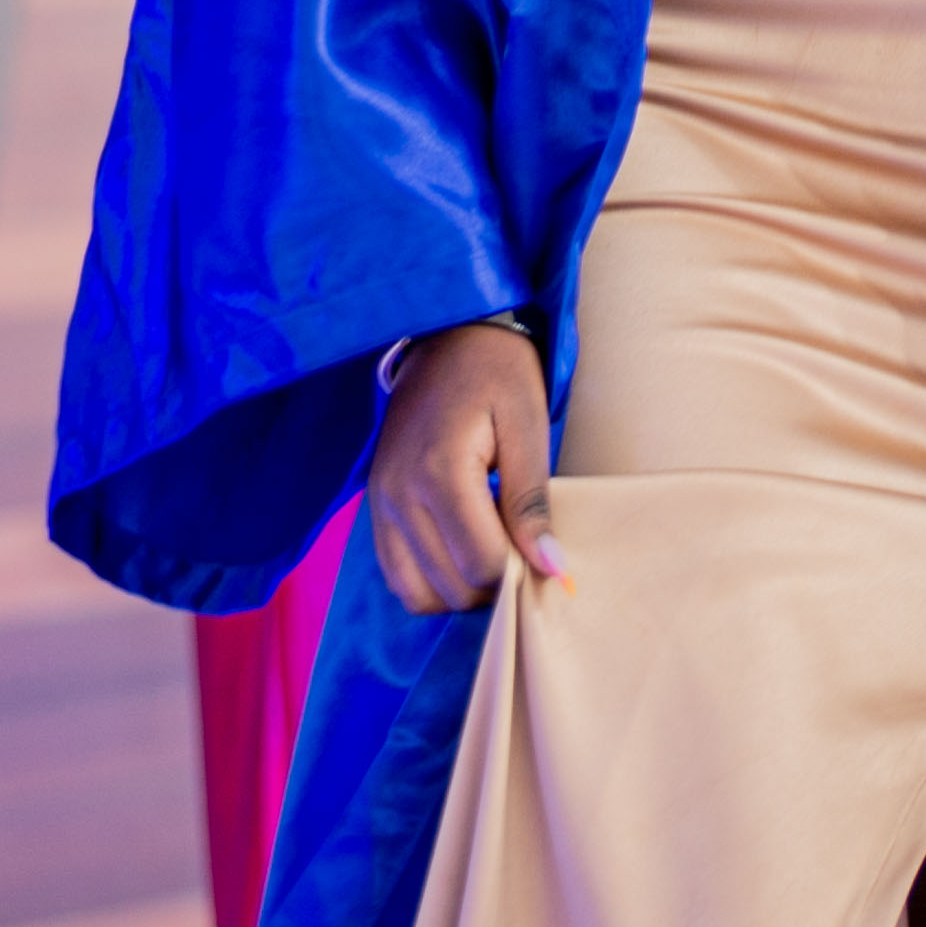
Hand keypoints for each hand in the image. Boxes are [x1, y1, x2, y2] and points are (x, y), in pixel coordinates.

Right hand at [366, 323, 567, 612]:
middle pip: (451, 588)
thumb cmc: (497, 370)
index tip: (542, 552)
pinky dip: (430, 580)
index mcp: (440, 471)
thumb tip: (551, 569)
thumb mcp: (528, 424)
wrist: (446, 333)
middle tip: (520, 549)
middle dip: (493, 584)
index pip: (481, 566)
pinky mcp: (374, 504)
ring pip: (418, 594)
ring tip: (491, 551)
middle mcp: (398, 494)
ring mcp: (379, 502)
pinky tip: (460, 551)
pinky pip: (396, 575)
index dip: (519, 572)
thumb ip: (532, 501)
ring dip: (460, 589)